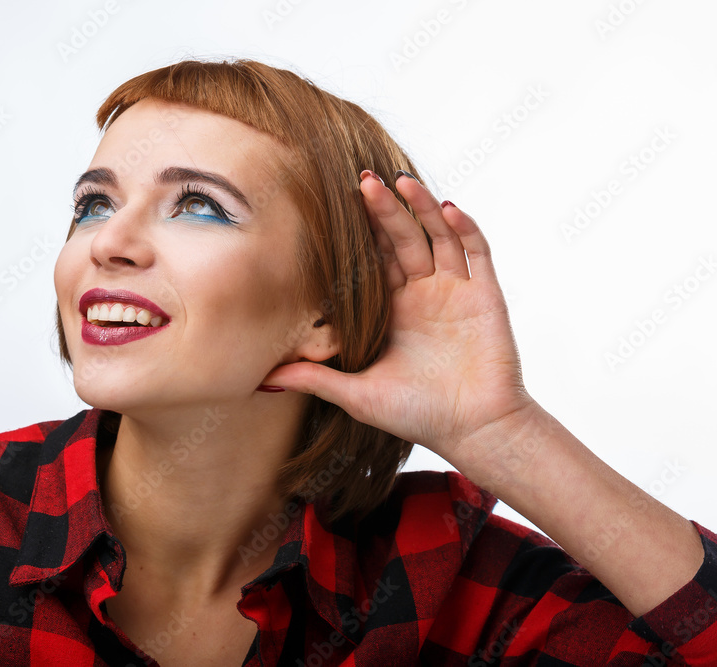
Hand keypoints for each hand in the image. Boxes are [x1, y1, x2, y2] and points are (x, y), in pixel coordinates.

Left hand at [263, 171, 535, 464]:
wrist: (475, 432)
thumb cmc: (418, 415)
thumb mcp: (357, 395)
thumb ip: (315, 379)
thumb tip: (263, 377)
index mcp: (393, 309)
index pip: (373, 259)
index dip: (359, 233)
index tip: (334, 204)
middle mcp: (423, 293)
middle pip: (402, 239)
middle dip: (383, 211)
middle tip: (361, 181)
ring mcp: (456, 290)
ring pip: (437, 236)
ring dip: (421, 208)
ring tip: (400, 182)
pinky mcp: (486, 295)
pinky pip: (477, 252)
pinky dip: (464, 228)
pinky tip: (447, 208)